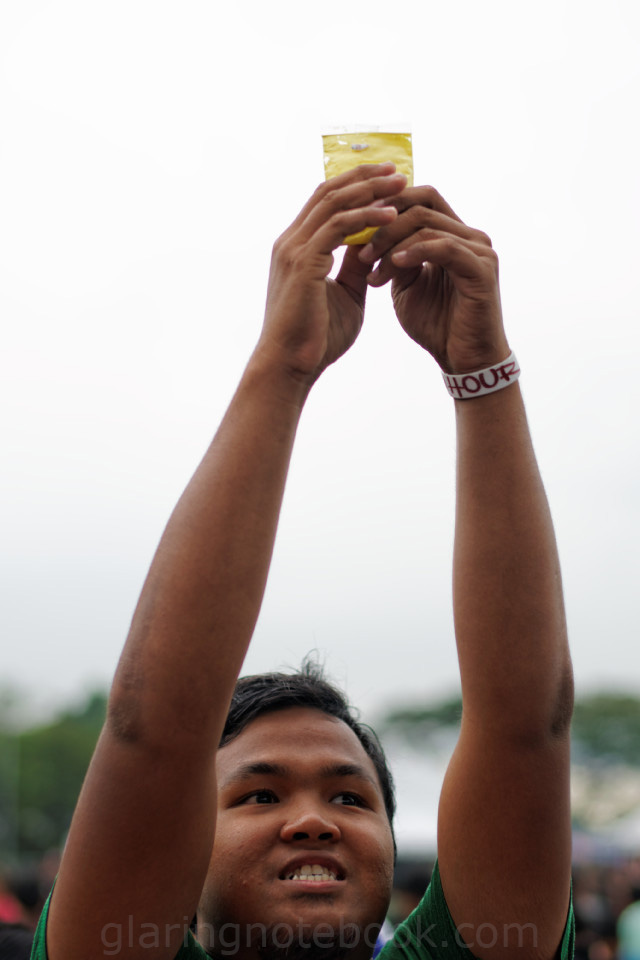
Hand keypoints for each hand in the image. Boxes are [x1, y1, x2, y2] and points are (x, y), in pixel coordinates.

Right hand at [258, 164, 406, 383]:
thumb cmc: (315, 340)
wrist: (290, 367)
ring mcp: (294, 250)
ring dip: (369, 190)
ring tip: (400, 184)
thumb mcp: (346, 295)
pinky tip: (391, 215)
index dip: (355, 185)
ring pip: (333, 203)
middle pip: (328, 192)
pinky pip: (338, 227)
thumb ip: (356, 267)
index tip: (387, 179)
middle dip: (364, 177)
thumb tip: (375, 246)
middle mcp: (291, 242)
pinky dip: (366, 217)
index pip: (325, 202)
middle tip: (397, 169)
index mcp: (297, 247)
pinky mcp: (303, 263)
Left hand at [358, 186, 508, 372]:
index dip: (386, 204)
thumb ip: (395, 258)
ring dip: (392, 242)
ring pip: (428, 224)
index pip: (420, 198)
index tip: (354, 225)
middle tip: (359, 247)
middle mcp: (469, 236)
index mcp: (452, 235)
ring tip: (369, 265)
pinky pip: (445, 247)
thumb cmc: (437, 326)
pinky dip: (416, 252)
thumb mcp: (406, 286)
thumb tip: (370, 235)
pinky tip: (393, 265)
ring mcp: (479, 250)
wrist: (463, 361)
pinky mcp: (482, 269)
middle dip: (384, 222)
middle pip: (422, 203)